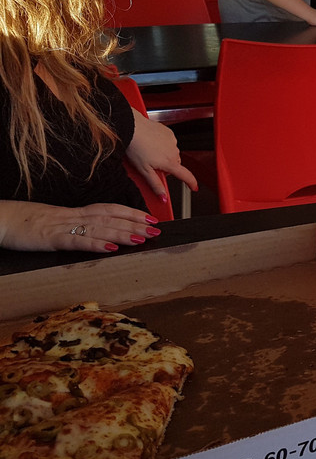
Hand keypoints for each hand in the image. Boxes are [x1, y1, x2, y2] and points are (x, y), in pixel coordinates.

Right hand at [0, 201, 160, 252]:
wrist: (0, 219)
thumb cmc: (24, 223)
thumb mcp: (53, 222)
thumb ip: (75, 226)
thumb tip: (96, 234)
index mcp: (74, 213)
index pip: (108, 209)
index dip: (131, 212)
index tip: (150, 217)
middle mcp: (72, 217)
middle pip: (109, 218)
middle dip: (135, 223)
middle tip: (156, 229)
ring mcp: (62, 227)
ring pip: (99, 228)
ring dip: (123, 233)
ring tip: (142, 237)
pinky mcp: (51, 239)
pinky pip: (77, 241)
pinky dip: (96, 245)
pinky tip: (111, 249)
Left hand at [126, 111, 197, 200]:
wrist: (131, 127)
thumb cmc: (136, 146)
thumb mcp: (144, 171)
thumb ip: (156, 185)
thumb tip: (163, 197)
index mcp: (170, 162)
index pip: (186, 176)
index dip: (191, 183)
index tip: (194, 187)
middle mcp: (174, 151)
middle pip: (175, 165)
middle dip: (167, 167)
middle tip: (153, 166)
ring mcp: (172, 141)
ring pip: (171, 153)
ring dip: (164, 156)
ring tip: (149, 152)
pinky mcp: (168, 132)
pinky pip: (168, 142)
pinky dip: (162, 145)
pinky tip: (151, 143)